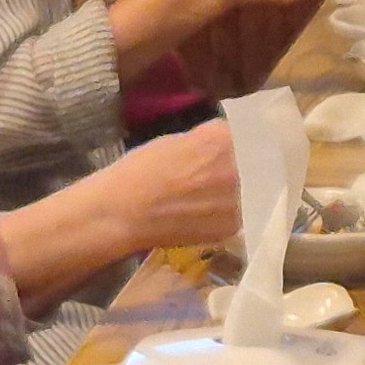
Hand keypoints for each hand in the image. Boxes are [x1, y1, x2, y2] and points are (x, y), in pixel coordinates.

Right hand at [89, 119, 241, 248]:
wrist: (122, 213)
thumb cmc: (138, 172)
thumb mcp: (172, 141)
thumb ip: (201, 140)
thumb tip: (213, 145)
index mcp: (221, 139)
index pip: (234, 137)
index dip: (218, 148)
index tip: (207, 156)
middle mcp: (235, 167)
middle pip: (241, 165)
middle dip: (225, 170)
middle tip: (201, 180)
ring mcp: (236, 199)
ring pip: (239, 192)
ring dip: (224, 195)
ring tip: (197, 200)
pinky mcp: (231, 226)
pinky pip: (232, 216)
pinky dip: (218, 217)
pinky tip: (197, 217)